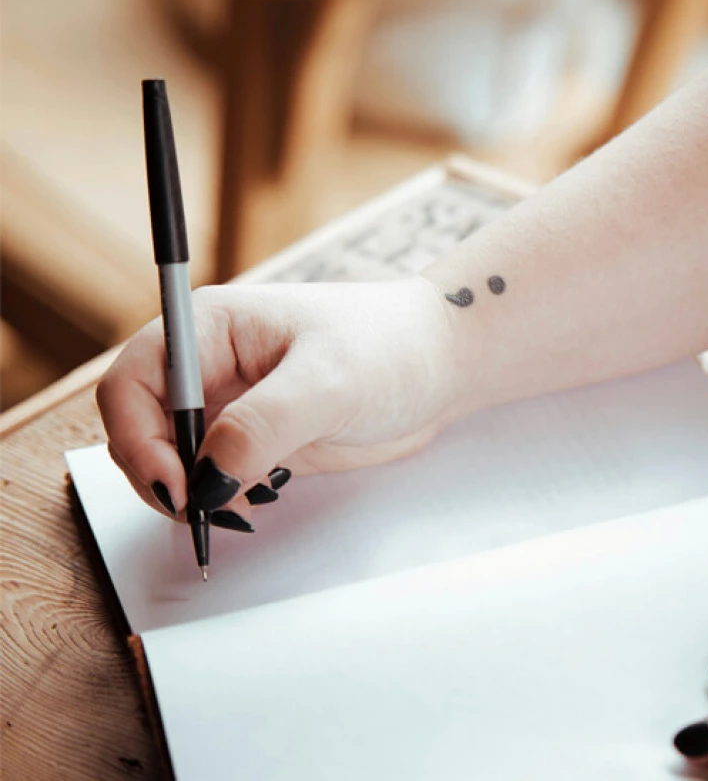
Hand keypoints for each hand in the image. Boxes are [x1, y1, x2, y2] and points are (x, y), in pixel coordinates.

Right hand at [97, 277, 459, 523]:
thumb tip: (206, 477)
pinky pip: (212, 479)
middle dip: (159, 474)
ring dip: (189, 495)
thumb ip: (263, 425)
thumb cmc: (393, 346)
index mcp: (211, 328)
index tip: (175, 482)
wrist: (443, 365)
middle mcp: (210, 366)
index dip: (137, 435)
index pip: (133, 382)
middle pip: (141, 428)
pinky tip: (253, 507)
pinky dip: (217, 502)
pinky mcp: (257, 441)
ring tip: (237, 509)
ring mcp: (232, 406)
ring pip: (172, 461)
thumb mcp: (328, 381)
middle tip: (203, 511)